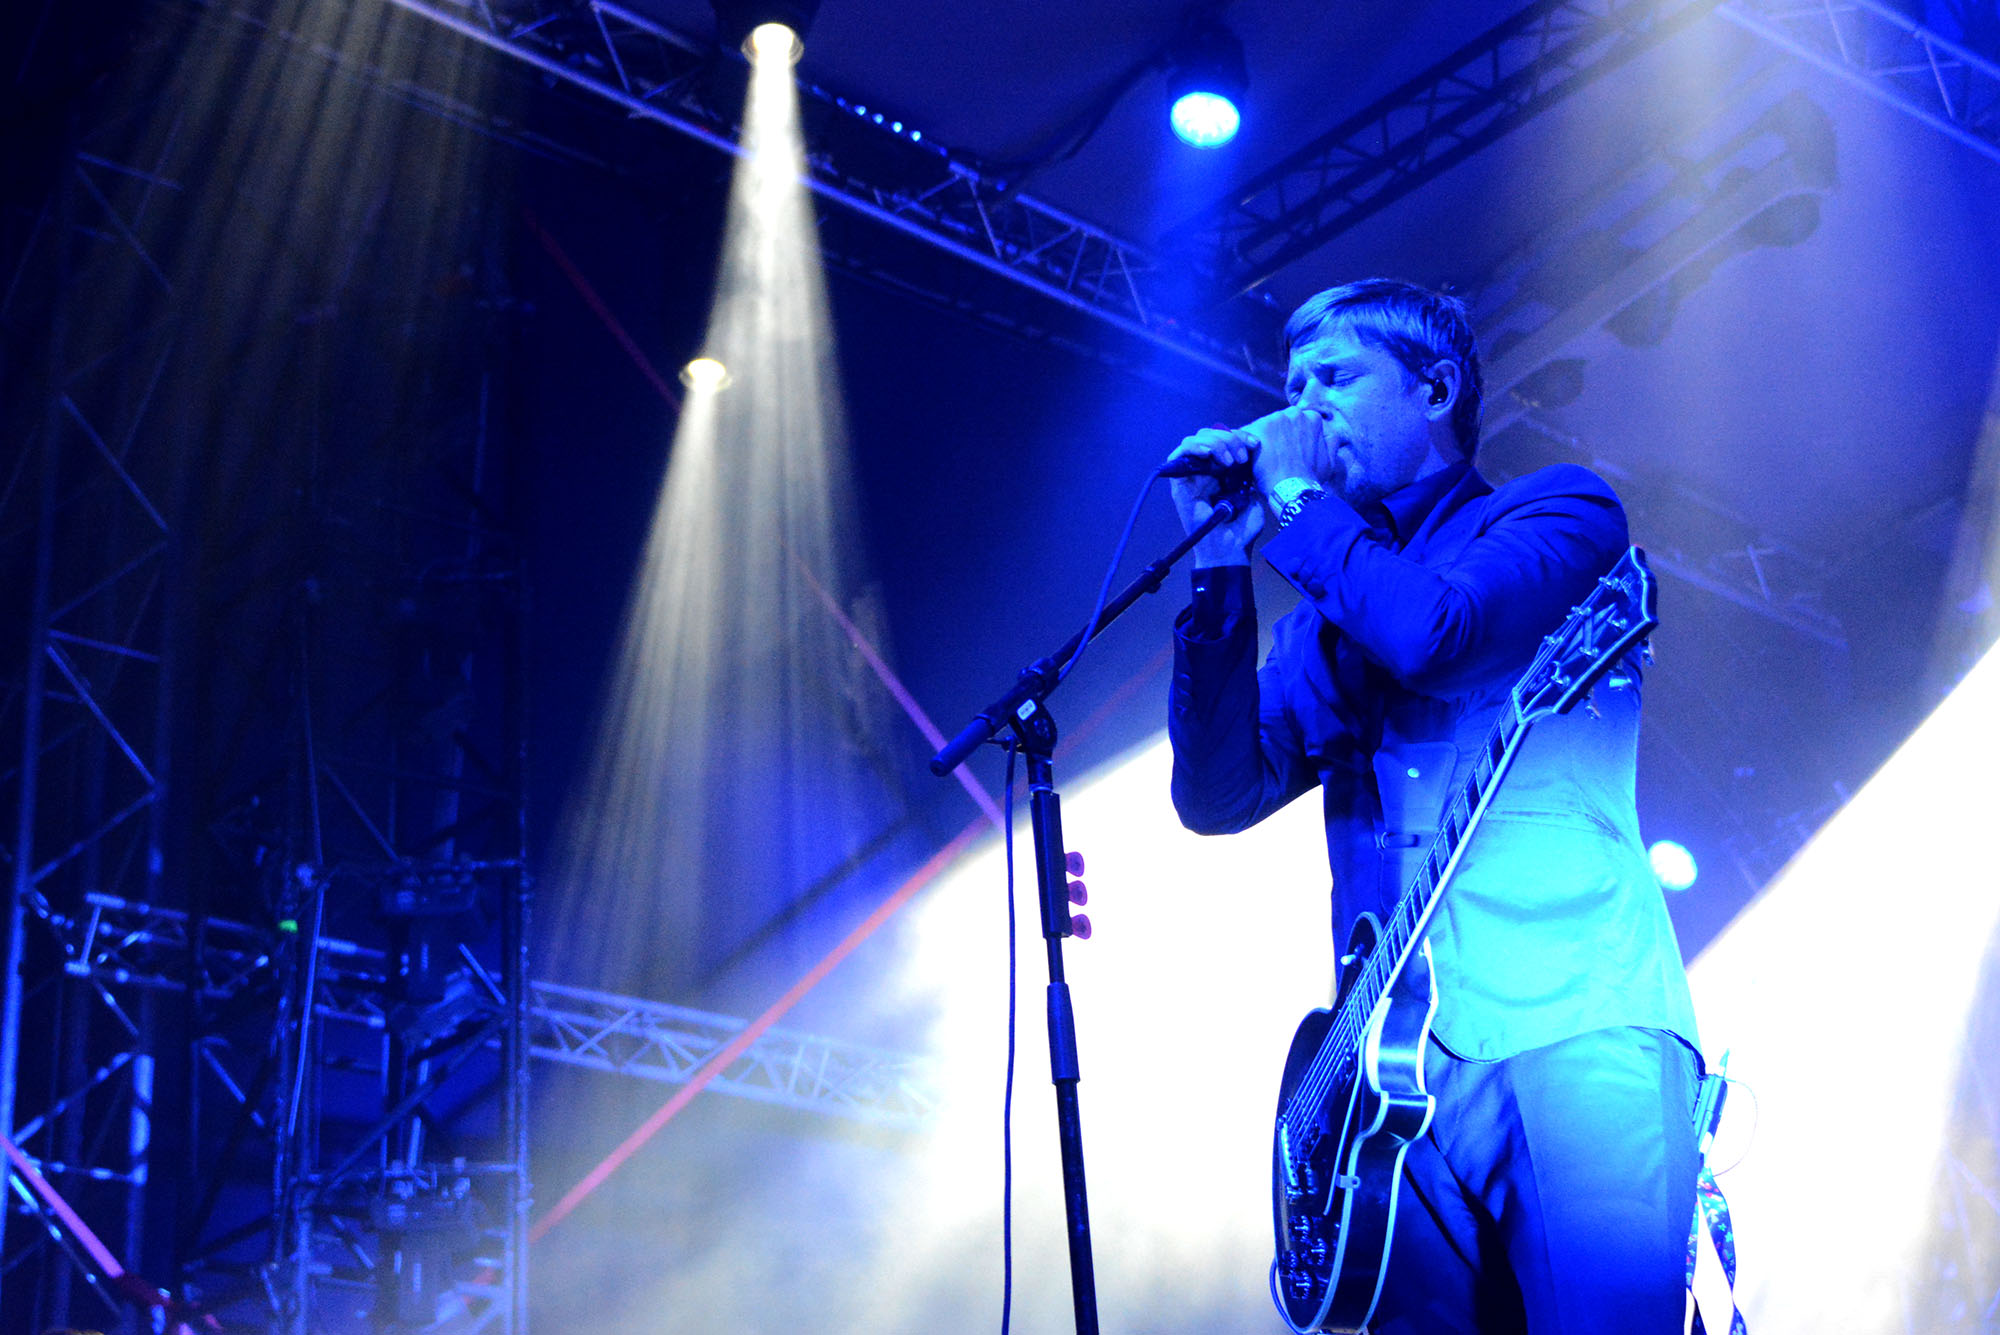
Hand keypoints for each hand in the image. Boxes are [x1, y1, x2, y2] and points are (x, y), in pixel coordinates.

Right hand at [1166, 426, 1263, 565]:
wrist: (1229, 551)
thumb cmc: (1241, 530)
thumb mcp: (1252, 496)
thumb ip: (1248, 475)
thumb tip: (1249, 453)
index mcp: (1222, 473)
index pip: (1224, 441)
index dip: (1238, 436)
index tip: (1254, 444)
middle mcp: (1204, 472)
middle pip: (1208, 436)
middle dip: (1228, 438)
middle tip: (1242, 456)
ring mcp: (1190, 478)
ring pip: (1195, 441)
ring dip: (1214, 443)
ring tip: (1230, 460)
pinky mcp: (1179, 485)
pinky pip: (1180, 455)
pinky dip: (1194, 447)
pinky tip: (1209, 454)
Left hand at [1240, 405, 1333, 503]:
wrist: (1293, 488)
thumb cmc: (1311, 477)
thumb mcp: (1329, 461)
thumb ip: (1331, 443)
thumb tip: (1332, 435)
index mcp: (1312, 418)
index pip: (1296, 422)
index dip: (1290, 436)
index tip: (1287, 450)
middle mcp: (1295, 413)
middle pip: (1279, 421)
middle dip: (1276, 434)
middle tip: (1273, 454)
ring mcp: (1275, 419)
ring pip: (1263, 426)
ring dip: (1261, 438)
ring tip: (1261, 457)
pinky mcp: (1258, 428)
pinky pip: (1246, 433)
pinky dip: (1244, 444)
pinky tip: (1246, 457)